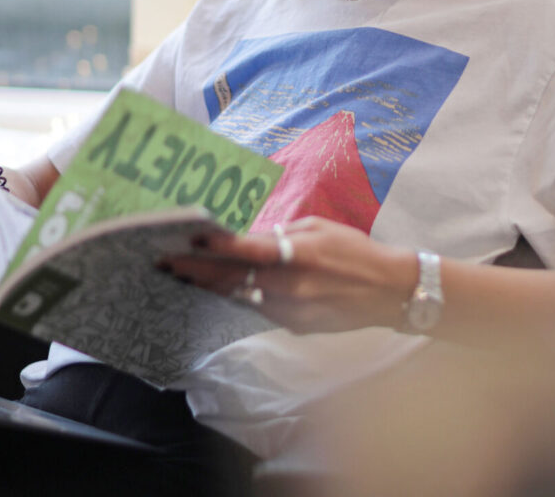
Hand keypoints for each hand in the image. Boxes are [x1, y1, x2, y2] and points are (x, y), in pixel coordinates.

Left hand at [158, 216, 417, 332]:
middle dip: (196, 269)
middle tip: (166, 260)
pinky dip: (239, 296)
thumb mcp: (319, 228)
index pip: (245, 250)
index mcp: (298, 255)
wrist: (389, 291)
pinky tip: (220, 287)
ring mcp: (291, 311)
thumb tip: (248, 237)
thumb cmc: (355, 250)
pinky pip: (259, 309)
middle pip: (233, 279)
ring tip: (182, 272)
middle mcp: (290, 286)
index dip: (214, 244)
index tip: (187, 235)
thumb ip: (282, 233)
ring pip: (240, 297)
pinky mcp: (295, 326)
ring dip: (211, 285)